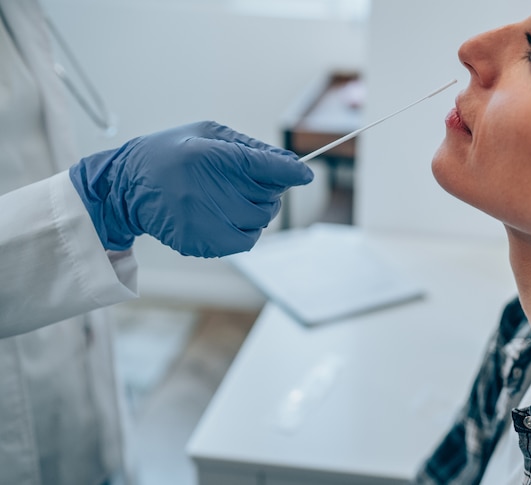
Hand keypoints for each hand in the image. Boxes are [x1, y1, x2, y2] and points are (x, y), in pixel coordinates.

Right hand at [69, 121, 312, 257]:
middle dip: (270, 190)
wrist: (126, 186)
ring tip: (235, 198)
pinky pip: (245, 241)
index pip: (267, 167)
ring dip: (258, 210)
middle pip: (269, 198)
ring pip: (260, 221)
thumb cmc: (171, 153)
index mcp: (210, 156)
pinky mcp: (201, 243)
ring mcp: (204, 220)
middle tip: (253, 182)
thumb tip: (291, 164)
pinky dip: (246, 229)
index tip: (304, 174)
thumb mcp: (207, 134)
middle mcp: (208, 190)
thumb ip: (251, 148)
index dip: (292, 171)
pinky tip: (227, 215)